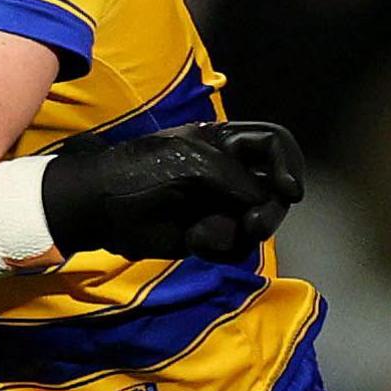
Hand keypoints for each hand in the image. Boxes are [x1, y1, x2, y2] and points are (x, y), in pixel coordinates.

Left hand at [44, 120, 305, 262]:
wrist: (100, 210)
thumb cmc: (140, 173)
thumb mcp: (192, 164)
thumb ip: (236, 179)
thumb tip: (266, 201)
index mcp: (226, 143)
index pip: (275, 144)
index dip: (290, 164)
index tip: (290, 192)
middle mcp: (229, 173)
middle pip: (275, 189)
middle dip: (269, 209)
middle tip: (252, 226)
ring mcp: (220, 206)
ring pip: (259, 222)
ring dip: (238, 232)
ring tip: (204, 234)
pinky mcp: (209, 236)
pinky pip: (236, 246)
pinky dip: (221, 247)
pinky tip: (195, 243)